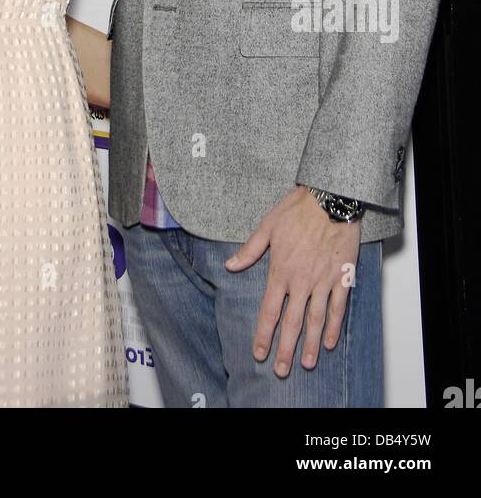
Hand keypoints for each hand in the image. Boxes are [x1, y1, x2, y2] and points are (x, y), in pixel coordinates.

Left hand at [225, 185, 360, 376]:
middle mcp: (302, 281)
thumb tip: (230, 266)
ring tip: (306, 364)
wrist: (330, 199)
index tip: (259, 353)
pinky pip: (338, 307)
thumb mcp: (267, 226)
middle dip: (286, 349)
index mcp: (281, 270)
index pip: (269, 311)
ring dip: (310, 345)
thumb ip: (249, 250)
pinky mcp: (341, 278)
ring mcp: (323, 281)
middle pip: (292, 323)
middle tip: (282, 370)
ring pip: (316, 320)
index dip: (263, 334)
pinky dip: (334, 327)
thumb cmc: (297, 209)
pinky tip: (329, 342)